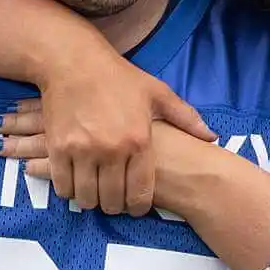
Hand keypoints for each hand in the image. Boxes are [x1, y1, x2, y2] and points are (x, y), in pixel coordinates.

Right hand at [0, 62, 213, 215]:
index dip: (139, 207)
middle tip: (114, 200)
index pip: (141, 194)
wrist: (73, 62)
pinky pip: (63, 185)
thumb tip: (211, 137)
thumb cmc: (118, 77)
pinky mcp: (58, 148)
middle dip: (115, 206)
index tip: (135, 206)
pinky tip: (75, 183)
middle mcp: (111, 150)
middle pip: (112, 201)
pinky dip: (69, 190)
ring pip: (86, 197)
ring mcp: (82, 150)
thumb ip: (185, 118)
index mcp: (139, 140)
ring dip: (91, 200)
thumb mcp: (157, 92)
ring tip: (94, 192)